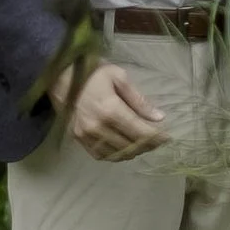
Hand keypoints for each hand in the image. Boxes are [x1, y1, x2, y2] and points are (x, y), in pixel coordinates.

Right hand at [50, 60, 169, 160]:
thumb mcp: (119, 77)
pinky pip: (101, 156)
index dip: (157, 137)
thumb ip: (139, 100)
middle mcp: (98, 127)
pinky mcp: (79, 139)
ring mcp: (87, 135)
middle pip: (131, 145)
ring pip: (117, 154)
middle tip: (158, 140)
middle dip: (148, 145)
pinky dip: (116, 155)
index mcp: (110, 109)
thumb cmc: (93, 74)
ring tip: (144, 144)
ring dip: (134, 152)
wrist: (61, 77)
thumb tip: (159, 117)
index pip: (140, 131)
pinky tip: (125, 148)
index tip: (168, 137)